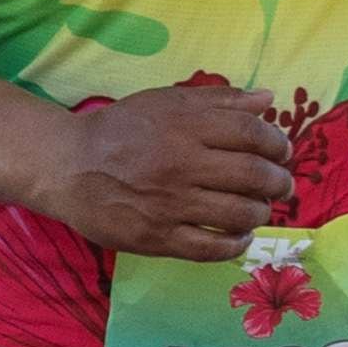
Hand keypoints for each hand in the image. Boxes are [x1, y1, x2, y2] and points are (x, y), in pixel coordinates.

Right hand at [35, 82, 294, 258]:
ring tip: (258, 210)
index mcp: (185, 125)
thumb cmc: (120, 131)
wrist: (67, 166)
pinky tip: (237, 236)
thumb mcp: (165, 102)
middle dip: (278, 182)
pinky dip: (236, 244)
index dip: (277, 143)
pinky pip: (213, 248)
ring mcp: (170, 204)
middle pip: (254, 175)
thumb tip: (268, 98)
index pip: (252, 133)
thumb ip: (217, 99)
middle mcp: (181, 164)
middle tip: (279, 185)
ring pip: (240, 214)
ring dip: (261, 213)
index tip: (280, 152)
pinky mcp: (157, 237)